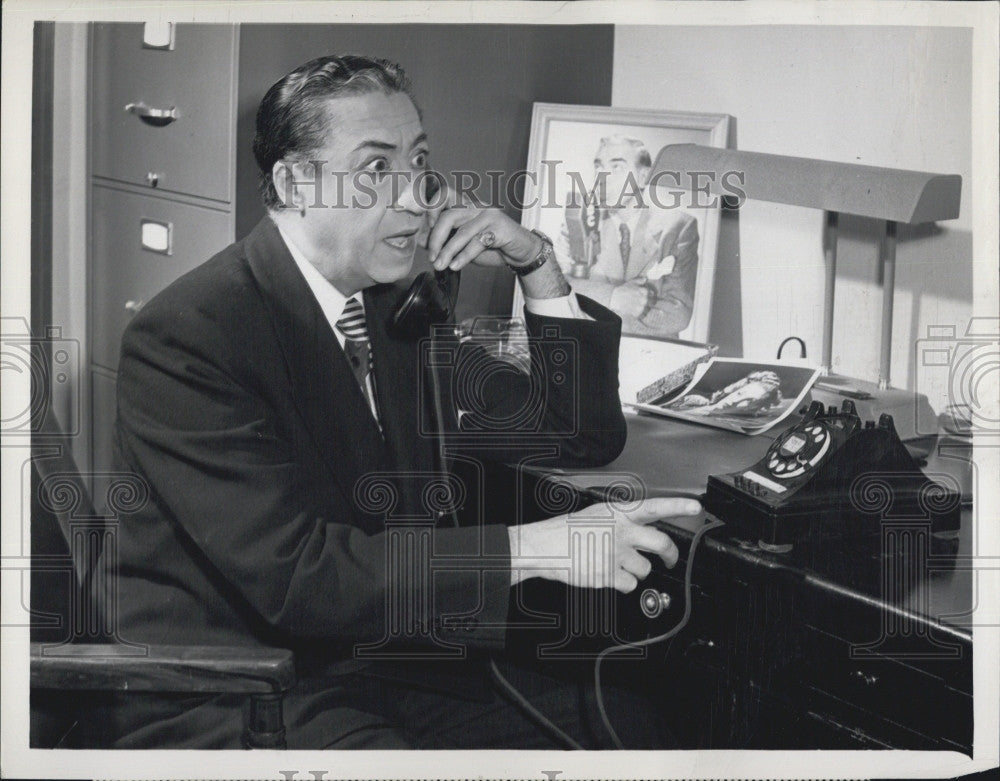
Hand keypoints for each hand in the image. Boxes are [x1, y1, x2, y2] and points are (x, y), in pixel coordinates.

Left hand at [426, 193, 541, 272]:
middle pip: (449, 215)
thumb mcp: (464, 245)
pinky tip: (456, 265)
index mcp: (466, 207)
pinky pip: (477, 242)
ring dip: (448, 251)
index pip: (445, 195)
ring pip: (462, 231)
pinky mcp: (499, 228)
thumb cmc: (493, 246)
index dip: (432, 208)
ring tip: (441, 265)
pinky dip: (464, 256)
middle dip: (437, 238)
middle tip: (432, 256)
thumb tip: (422, 241)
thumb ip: (446, 241)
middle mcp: (476, 207)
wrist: (520, 253)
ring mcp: (489, 216)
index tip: (427, 229)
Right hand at [508, 497, 701, 592]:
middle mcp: (621, 531)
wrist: (544, 546)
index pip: (655, 507)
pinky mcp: (609, 574)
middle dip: (671, 555)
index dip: (678, 507)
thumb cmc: (567, 531)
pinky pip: (630, 585)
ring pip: (645, 569)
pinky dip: (622, 584)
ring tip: (616, 565)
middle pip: (661, 543)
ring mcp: (616, 553)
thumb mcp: (597, 514)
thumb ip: (621, 521)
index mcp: (618, 513)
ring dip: (636, 571)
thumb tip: (641, 530)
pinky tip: (609, 575)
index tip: (695, 508)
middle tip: (670, 558)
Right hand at [609, 280, 655, 318]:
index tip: (644, 295)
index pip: (651, 293)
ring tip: (635, 305)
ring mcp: (641, 306)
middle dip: (646, 301)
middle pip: (650, 301)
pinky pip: (640, 313)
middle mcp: (644, 299)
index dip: (648, 294)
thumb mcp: (631, 282)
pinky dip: (637, 312)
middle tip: (640, 301)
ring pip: (645, 307)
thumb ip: (640, 280)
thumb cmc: (623, 289)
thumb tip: (645, 279)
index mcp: (645, 291)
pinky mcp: (637, 312)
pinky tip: (632, 309)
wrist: (615, 298)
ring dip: (642, 306)